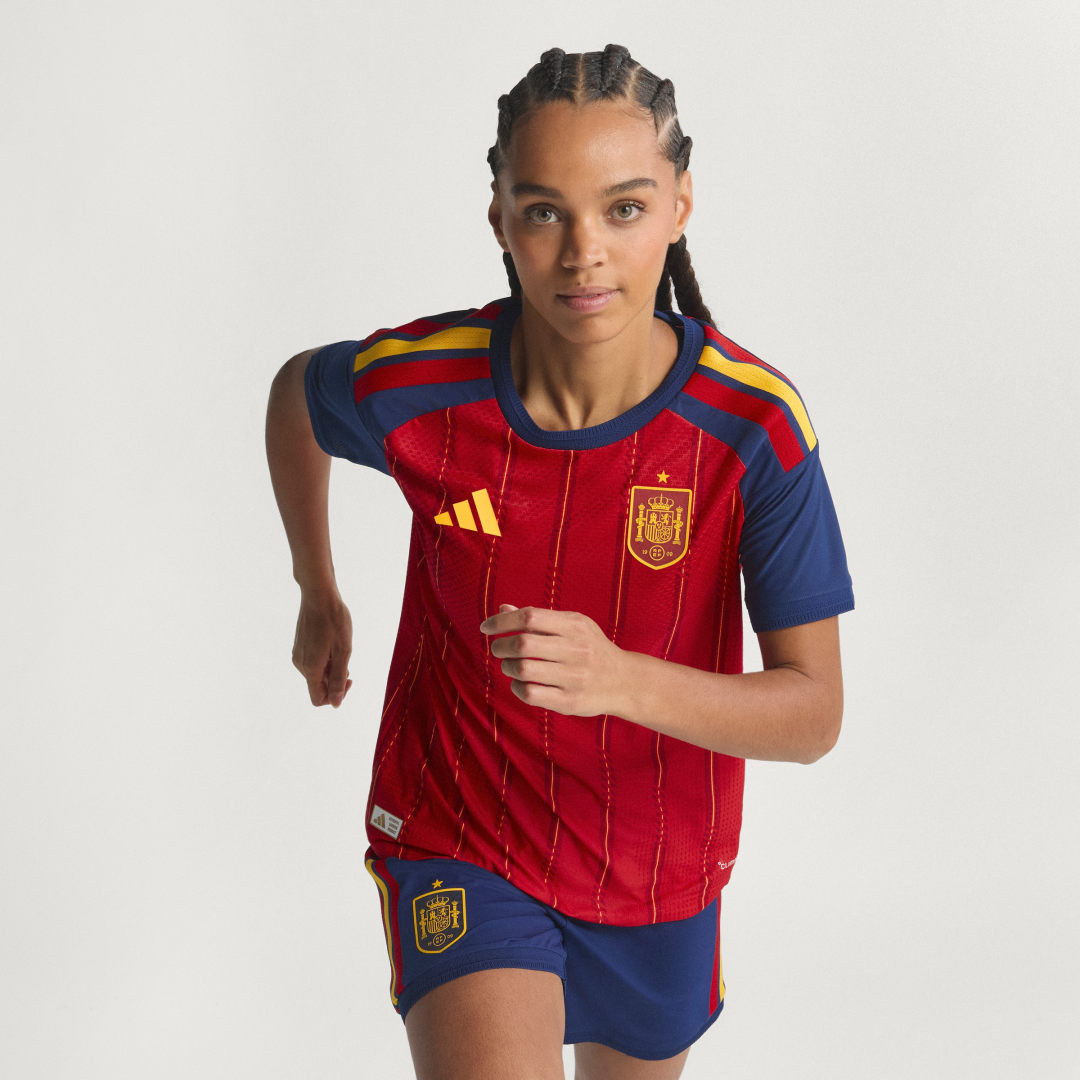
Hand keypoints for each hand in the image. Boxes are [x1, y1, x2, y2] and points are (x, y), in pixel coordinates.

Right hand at [292, 589, 353, 707]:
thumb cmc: (334, 620)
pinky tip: (331, 642)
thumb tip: (336, 704)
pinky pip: (312, 662)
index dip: (335, 696)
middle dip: (335, 679)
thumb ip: (338, 679)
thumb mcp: (343, 651)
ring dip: (330, 668)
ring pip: (316, 673)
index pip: (318, 699)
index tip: (349, 678)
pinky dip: (324, 659)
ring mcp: (297, 654)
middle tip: (347, 659)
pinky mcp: (299, 645)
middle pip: (317, 686)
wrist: (319, 595)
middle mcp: (299, 664)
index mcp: (310, 668)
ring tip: (339, 647)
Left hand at [480, 604, 625, 716]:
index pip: (530, 617)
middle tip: (498, 649)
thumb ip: (538, 618)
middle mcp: (576, 650)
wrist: (625, 680)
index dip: (502, 621)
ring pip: (523, 670)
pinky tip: (521, 683)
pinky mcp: (570, 701)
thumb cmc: (591, 648)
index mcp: (575, 625)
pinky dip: (517, 687)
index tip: (486, 627)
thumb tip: (502, 608)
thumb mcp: (573, 625)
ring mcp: (574, 677)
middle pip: (523, 644)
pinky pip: (530, 694)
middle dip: (501, 646)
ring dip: (508, 667)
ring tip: (510, 666)